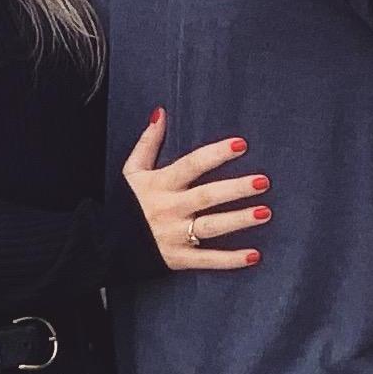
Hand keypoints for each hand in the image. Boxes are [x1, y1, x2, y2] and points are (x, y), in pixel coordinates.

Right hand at [122, 109, 270, 273]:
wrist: (106, 243)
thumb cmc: (127, 203)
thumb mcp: (132, 171)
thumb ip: (148, 142)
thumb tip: (160, 113)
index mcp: (161, 184)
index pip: (192, 165)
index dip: (216, 154)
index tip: (241, 144)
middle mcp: (169, 209)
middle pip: (207, 196)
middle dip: (235, 189)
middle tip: (263, 181)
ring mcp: (175, 236)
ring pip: (211, 227)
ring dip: (239, 220)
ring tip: (265, 212)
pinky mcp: (179, 258)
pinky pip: (208, 260)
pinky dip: (231, 260)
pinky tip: (255, 256)